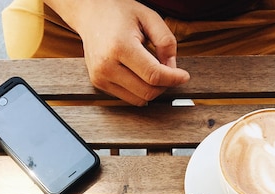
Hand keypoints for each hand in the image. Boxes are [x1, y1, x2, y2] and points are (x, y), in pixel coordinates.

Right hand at [54, 0, 189, 104]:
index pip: (153, 75)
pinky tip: (140, 75)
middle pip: (147, 91)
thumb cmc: (120, 12)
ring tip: (154, 71)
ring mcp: (100, 77)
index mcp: (119, 46)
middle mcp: (107, 65)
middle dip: (165, 85)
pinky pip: (129, 98)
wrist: (90, 13)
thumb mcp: (149, 17)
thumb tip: (172, 69)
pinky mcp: (99, 84)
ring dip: (153, 90)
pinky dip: (140, 91)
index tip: (184, 76)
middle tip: (170, 72)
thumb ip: (166, 41)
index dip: (173, 78)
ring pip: (139, 99)